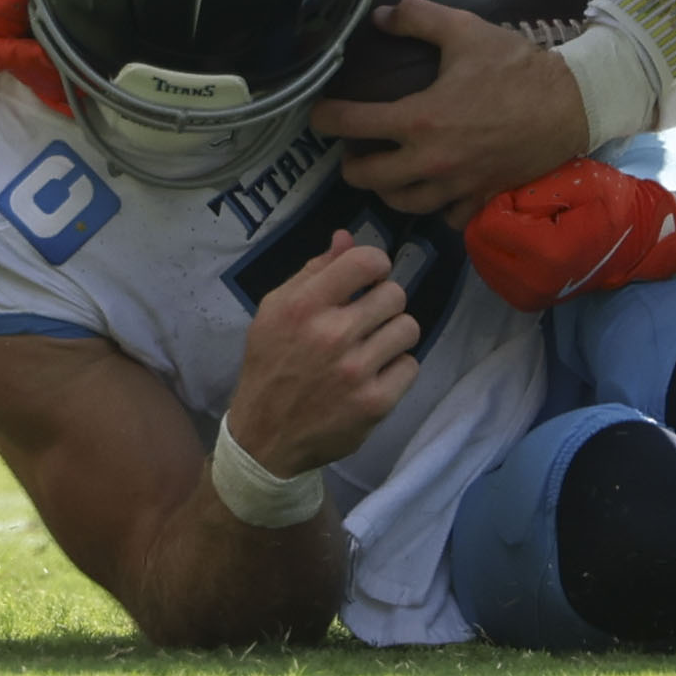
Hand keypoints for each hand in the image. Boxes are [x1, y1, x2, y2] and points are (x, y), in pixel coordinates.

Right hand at [223, 233, 420, 477]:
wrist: (265, 437)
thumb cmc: (271, 365)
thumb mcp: (275, 310)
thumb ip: (313, 271)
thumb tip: (347, 238)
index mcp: (304, 306)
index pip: (366, 261)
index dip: (375, 264)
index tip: (368, 279)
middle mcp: (332, 335)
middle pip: (394, 294)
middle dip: (383, 302)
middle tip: (366, 319)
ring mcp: (356, 372)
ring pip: (408, 328)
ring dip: (392, 334)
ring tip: (372, 346)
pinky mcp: (375, 403)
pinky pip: (410, 366)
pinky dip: (396, 368)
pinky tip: (374, 374)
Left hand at [311, 0, 591, 214]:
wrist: (571, 106)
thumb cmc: (516, 68)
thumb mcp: (465, 29)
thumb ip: (418, 17)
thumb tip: (381, 15)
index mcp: (419, 119)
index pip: (353, 125)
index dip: (325, 118)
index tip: (318, 114)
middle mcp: (430, 161)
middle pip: (368, 178)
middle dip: (351, 164)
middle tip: (352, 149)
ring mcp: (456, 186)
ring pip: (403, 203)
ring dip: (386, 189)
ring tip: (385, 171)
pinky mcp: (481, 199)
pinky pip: (445, 217)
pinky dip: (433, 206)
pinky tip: (432, 188)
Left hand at [465, 160, 675, 312]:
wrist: (637, 242)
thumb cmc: (612, 203)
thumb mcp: (576, 180)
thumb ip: (532, 189)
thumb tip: (495, 199)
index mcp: (548, 254)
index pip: (487, 224)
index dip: (500, 200)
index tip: (524, 194)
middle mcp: (534, 284)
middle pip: (477, 243)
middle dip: (493, 218)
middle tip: (522, 208)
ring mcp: (529, 297)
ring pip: (479, 257)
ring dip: (495, 235)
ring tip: (525, 224)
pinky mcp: (526, 300)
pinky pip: (490, 270)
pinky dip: (499, 251)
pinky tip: (524, 240)